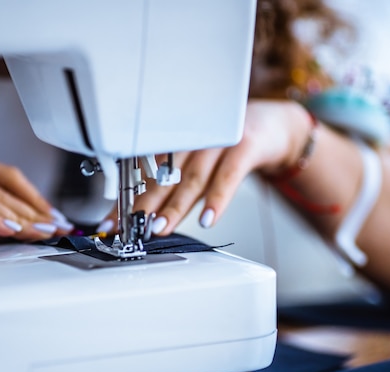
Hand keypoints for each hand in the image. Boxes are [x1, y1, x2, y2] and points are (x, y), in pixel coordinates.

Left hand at [97, 99, 312, 234]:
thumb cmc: (233, 147)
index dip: (129, 198)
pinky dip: (217, 199)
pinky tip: (207, 219)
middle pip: (164, 177)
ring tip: (159, 228)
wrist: (277, 126)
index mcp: (179, 143)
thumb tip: (148, 214)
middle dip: (144, 205)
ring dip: (174, 206)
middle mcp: (195, 139)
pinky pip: (228, 176)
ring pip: (192, 178)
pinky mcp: (246, 146)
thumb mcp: (201, 163)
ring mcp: (220, 141)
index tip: (113, 221)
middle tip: (129, 227)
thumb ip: (178, 184)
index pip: (147, 174)